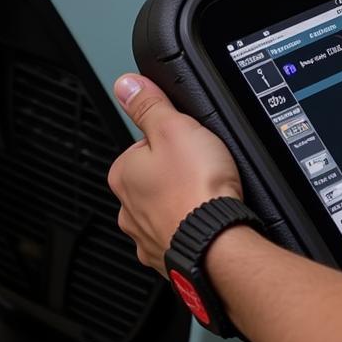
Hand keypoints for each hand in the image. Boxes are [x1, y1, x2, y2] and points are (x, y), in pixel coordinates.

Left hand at [107, 74, 243, 271]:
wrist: (218, 242)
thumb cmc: (197, 189)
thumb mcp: (175, 128)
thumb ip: (149, 105)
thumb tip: (127, 85)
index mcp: (123, 173)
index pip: (145, 145)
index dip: (173, 140)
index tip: (191, 145)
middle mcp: (127, 207)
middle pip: (155, 177)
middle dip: (178, 174)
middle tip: (203, 170)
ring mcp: (146, 236)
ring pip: (166, 208)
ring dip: (184, 202)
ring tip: (208, 196)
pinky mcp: (167, 257)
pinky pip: (179, 234)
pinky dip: (191, 228)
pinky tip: (207, 220)